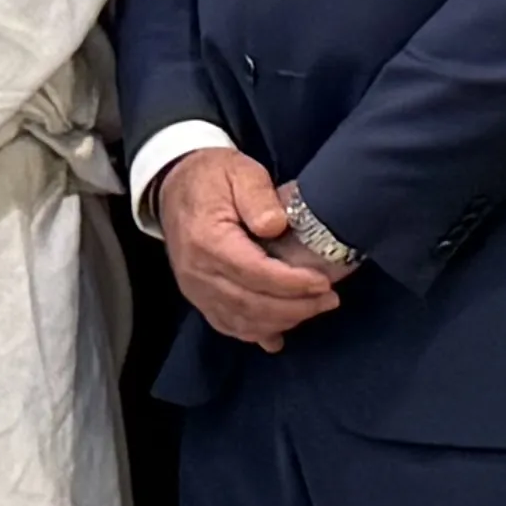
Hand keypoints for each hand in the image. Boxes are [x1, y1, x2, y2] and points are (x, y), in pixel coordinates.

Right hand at [154, 146, 345, 348]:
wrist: (175, 187)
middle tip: (330, 300)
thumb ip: (258, 196)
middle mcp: (197, 272)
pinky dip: (254, 333)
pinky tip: (278, 334)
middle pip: (250, 303)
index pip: (254, 272)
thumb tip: (275, 226)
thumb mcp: (240, 171)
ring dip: (280, 322)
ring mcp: (195, 288)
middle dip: (295, 307)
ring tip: (314, 310)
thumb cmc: (213, 177)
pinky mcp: (198, 296)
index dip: (291, 283)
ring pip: (240, 320)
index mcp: (208, 240)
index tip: (323, 283)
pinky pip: (226, 324)